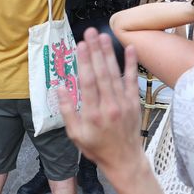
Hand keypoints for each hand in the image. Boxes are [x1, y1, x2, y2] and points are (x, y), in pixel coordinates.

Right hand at [59, 29, 142, 171]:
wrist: (124, 160)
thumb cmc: (97, 148)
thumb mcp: (75, 135)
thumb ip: (67, 111)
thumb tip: (59, 88)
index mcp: (92, 114)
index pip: (87, 82)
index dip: (84, 62)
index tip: (80, 45)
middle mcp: (109, 106)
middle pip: (101, 73)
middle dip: (95, 51)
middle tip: (90, 32)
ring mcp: (123, 103)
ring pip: (115, 74)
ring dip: (109, 53)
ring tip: (104, 36)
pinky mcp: (134, 102)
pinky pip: (132, 80)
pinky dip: (131, 64)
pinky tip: (130, 48)